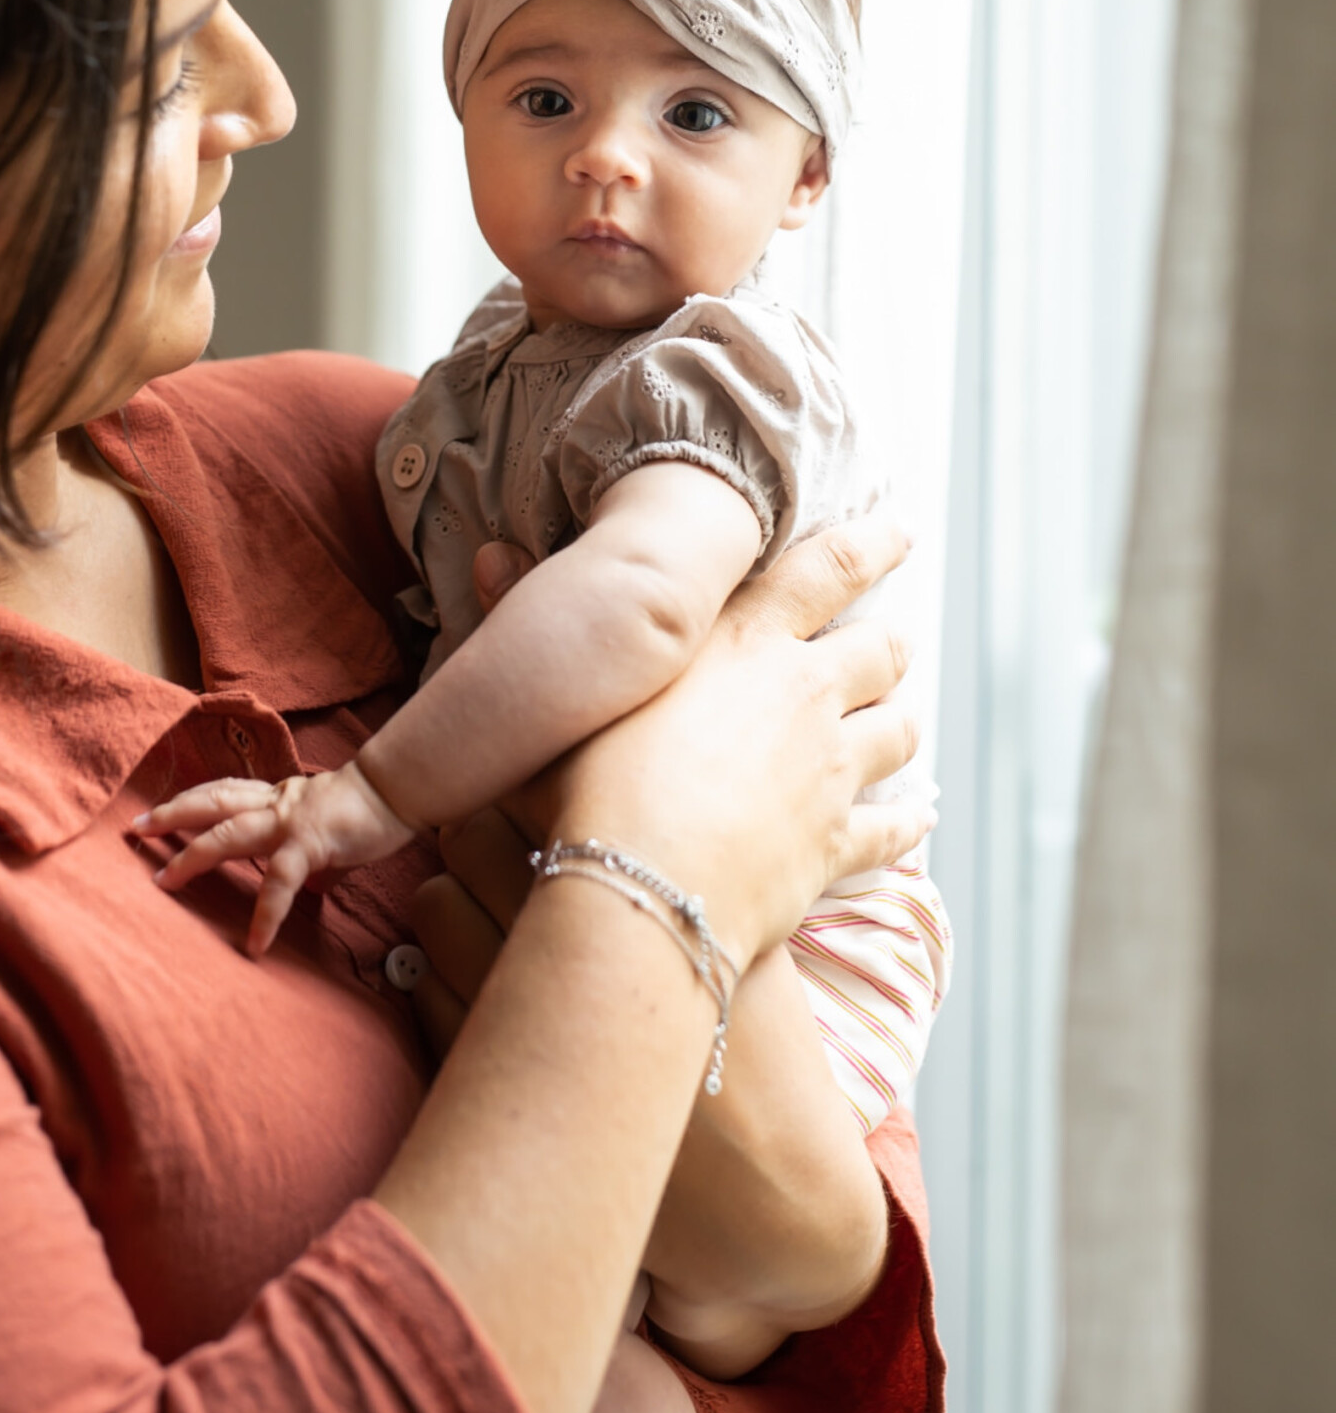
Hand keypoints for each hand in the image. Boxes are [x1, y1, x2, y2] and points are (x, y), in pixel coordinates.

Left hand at [135, 760, 415, 955]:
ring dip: (192, 854)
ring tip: (163, 879)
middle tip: (135, 829)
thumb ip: (313, 856)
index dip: (190, 800)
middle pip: (212, 802)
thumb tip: (315, 885)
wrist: (397, 789)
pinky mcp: (310, 844)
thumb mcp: (327, 830)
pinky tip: (255, 943)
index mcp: (277, 798)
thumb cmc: (368, 808)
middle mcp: (274, 803)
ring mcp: (288, 821)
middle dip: (171, 814)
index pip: (224, 793)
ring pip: (228, 832)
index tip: (158, 813)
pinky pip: (279, 881)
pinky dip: (265, 913)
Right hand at [543, 512, 924, 971]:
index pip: (826, 570)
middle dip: (889, 638)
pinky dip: (908, 818)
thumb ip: (526, 619)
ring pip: (894, 729)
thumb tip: (491, 554)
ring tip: (904, 712)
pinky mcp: (835, 845)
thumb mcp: (559, 695)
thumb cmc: (588, 781)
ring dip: (902, 718)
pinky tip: (919, 814)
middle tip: (897, 633)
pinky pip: (891, 828)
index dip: (870, 545)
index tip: (900, 530)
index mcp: (745, 638)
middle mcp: (803, 691)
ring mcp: (829, 770)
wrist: (642, 882)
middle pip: (874, 649)